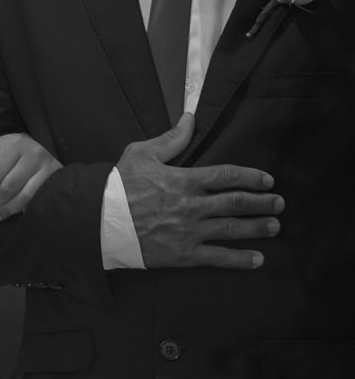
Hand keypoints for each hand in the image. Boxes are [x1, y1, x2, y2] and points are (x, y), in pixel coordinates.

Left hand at [0, 133, 61, 221]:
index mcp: (13, 144)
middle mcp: (34, 153)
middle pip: (8, 187)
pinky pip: (35, 202)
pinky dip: (20, 211)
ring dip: (4, 210)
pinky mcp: (56, 179)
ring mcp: (48, 166)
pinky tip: (8, 213)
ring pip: (24, 197)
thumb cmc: (2, 156)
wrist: (30, 151)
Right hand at [117, 112, 281, 270]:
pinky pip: (217, 258)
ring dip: (257, 228)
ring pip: (232, 229)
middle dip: (262, 202)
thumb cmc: (117, 185)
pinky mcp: (182, 255)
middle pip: (236, 203)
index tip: (267, 180)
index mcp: (184, 180)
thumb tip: (190, 119)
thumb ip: (171, 139)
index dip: (251, 177)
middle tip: (279, 204)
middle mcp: (192, 206)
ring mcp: (189, 232)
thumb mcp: (142, 154)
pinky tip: (257, 259)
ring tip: (275, 227)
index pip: (227, 176)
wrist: (98, 220)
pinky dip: (239, 259)